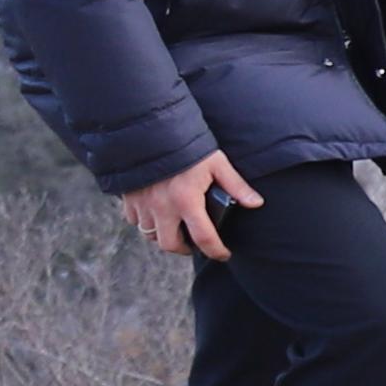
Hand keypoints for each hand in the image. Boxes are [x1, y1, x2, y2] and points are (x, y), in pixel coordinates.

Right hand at [118, 151, 256, 259]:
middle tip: (196, 244)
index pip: (203, 238)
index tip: (223, 254)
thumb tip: (257, 203)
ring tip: (177, 229)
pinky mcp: (128, 199)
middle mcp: (162, 208)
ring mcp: (142, 205)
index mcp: (186, 201)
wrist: (151, 131)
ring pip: (150, 235)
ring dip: (164, 236)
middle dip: (184, 249)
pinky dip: (146, 222)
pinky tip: (157, 214)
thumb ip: (236, 185)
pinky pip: (134, 221)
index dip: (216, 251)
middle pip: (170, 245)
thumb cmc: (187, 146)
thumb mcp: (217, 163)